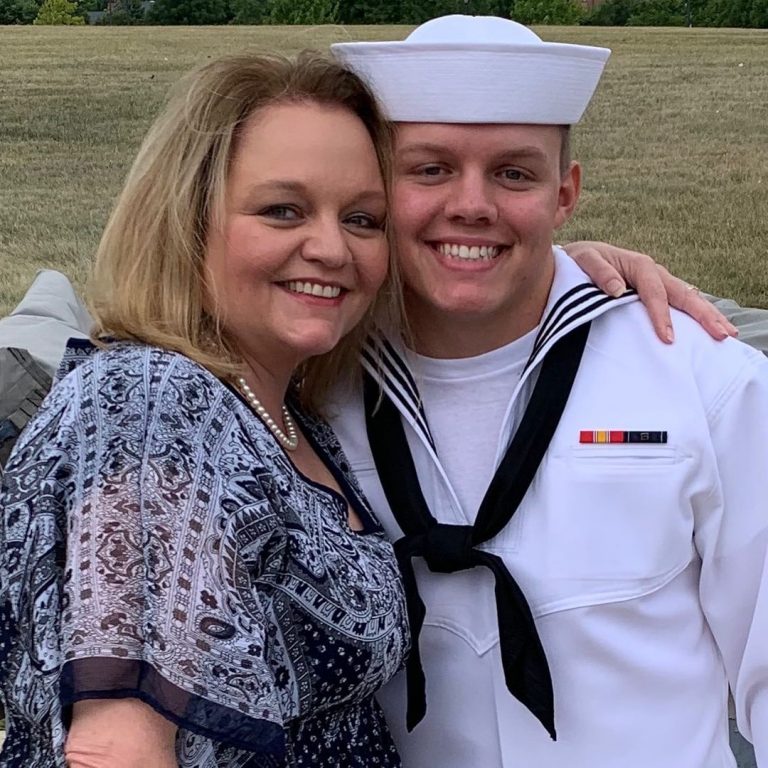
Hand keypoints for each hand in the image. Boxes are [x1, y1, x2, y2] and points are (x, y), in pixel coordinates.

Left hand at [563, 241, 737, 343]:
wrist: (575, 259)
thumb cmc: (578, 260)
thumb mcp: (583, 260)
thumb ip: (598, 271)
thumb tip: (616, 288)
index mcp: (639, 265)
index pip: (655, 293)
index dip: (662, 315)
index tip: (668, 338)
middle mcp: (653, 273)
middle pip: (683, 294)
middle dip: (703, 314)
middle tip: (722, 334)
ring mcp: (657, 283)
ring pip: (686, 298)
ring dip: (707, 315)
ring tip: (728, 333)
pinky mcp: (654, 293)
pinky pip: (677, 303)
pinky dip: (693, 316)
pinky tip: (706, 329)